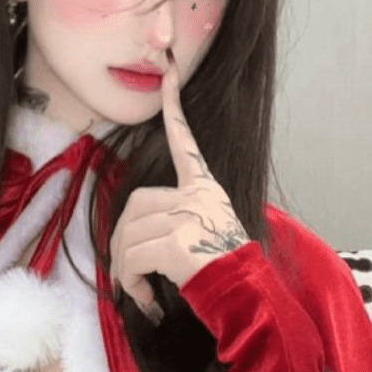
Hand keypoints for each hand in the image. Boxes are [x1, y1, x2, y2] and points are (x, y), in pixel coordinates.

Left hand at [109, 54, 249, 321]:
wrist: (249, 298)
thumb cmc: (227, 274)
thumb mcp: (207, 235)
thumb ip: (179, 221)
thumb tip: (135, 239)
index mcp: (206, 191)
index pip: (186, 144)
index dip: (175, 108)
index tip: (169, 73)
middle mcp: (198, 197)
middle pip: (136, 205)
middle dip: (122, 242)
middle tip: (128, 275)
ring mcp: (187, 218)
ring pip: (129, 236)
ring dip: (125, 270)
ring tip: (140, 292)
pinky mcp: (177, 242)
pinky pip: (133, 258)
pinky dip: (131, 282)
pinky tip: (146, 299)